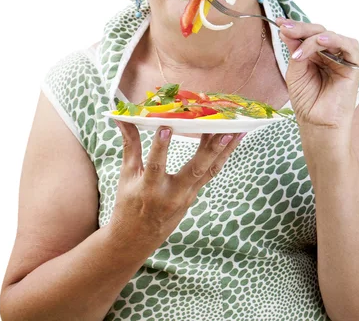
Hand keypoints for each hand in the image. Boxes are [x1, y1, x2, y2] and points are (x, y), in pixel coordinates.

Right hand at [110, 122, 245, 241]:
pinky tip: (231, 142)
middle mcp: (172, 195)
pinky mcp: (194, 195)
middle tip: (223, 129)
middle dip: (210, 149)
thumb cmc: (128, 204)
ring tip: (237, 131)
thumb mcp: (126, 175)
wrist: (137, 239)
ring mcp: (187, 196)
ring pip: (209, 171)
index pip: (155, 167)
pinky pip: (211, 174)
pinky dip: (222, 157)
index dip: (160, 147)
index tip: (165, 127)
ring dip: (224, 151)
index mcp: (149, 190)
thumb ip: (129, 145)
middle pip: (195, 170)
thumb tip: (121, 118)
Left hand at [275, 18, 358, 134]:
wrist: (317, 122)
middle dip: (301, 29)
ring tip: (300, 47)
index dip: (294, 27)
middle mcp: (328, 53)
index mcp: (314, 53)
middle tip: (286, 29)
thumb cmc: (306, 100)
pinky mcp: (353, 65)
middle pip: (318, 31)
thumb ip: (295, 50)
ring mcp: (341, 57)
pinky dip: (335, 40)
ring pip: (331, 35)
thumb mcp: (295, 71)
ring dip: (314, 37)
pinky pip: (349, 45)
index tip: (280, 23)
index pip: (306, 34)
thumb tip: (287, 29)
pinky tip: (321, 43)